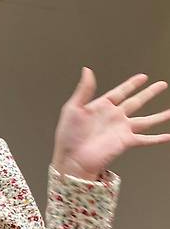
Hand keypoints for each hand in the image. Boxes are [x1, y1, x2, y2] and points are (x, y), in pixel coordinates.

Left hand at [52, 68, 169, 179]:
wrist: (72, 158)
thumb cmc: (68, 136)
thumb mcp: (73, 108)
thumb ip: (83, 90)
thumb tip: (87, 70)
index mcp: (101, 107)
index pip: (120, 91)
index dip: (131, 84)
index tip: (143, 77)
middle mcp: (114, 117)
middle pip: (136, 102)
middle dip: (149, 93)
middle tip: (162, 85)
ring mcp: (121, 129)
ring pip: (146, 120)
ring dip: (160, 115)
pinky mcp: (126, 142)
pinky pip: (146, 139)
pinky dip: (158, 138)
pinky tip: (168, 136)